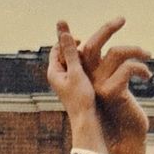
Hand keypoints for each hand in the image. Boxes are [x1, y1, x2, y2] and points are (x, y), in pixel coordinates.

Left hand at [47, 22, 106, 153]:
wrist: (86, 123)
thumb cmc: (80, 99)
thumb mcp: (77, 72)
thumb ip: (70, 51)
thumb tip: (63, 30)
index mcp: (54, 72)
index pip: (56, 49)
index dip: (67, 41)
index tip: (81, 39)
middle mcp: (58, 77)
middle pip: (64, 56)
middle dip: (75, 48)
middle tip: (88, 45)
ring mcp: (66, 84)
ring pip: (73, 64)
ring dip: (82, 57)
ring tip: (94, 55)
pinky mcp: (75, 90)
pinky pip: (80, 73)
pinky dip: (87, 67)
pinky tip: (99, 67)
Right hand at [77, 18, 151, 153]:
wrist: (127, 139)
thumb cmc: (123, 114)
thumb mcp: (117, 89)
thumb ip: (112, 72)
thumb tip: (117, 55)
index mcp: (86, 78)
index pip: (84, 49)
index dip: (96, 35)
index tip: (115, 24)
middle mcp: (87, 81)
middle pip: (91, 45)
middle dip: (106, 28)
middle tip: (122, 19)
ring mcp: (98, 86)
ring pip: (116, 52)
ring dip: (136, 50)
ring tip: (148, 55)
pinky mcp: (112, 93)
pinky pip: (128, 67)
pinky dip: (141, 68)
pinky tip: (147, 77)